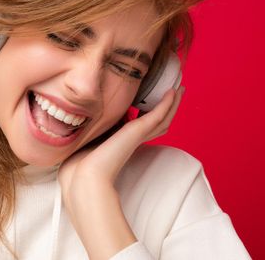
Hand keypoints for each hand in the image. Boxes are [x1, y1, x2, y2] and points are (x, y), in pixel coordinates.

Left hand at [57, 85, 185, 204]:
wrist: (85, 175)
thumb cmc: (83, 162)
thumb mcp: (92, 138)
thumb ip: (98, 127)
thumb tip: (95, 112)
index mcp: (126, 141)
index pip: (147, 126)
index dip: (156, 114)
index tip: (159, 100)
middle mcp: (136, 139)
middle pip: (161, 121)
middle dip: (171, 107)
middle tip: (179, 91)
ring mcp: (139, 135)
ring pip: (164, 118)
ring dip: (174, 103)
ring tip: (181, 89)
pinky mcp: (139, 130)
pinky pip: (158, 115)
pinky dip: (167, 104)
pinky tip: (173, 92)